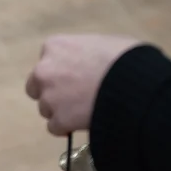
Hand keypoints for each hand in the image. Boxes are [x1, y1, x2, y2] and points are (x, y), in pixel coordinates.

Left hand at [25, 34, 143, 134]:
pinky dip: (66, 127)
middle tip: (72, 98)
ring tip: (84, 111)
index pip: (47, 62)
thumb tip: (89, 63)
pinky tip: (81, 124)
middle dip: (51, 93)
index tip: (75, 79)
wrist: (134, 84)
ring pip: (46, 109)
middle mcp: (44, 71)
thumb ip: (84, 53)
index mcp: (54, 46)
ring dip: (60, 111)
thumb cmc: (126, 57)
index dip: (60, 73)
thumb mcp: (104, 43)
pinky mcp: (58, 119)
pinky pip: (55, 127)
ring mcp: (48, 97)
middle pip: (36, 87)